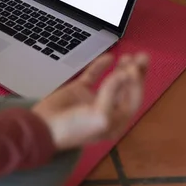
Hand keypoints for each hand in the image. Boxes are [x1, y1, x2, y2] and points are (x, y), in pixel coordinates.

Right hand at [32, 53, 148, 150]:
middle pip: (127, 89)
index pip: (133, 99)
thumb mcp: (99, 116)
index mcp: (116, 121)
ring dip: (123, 69)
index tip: (134, 68)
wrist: (43, 128)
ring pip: (113, 81)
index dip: (136, 83)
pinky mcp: (79, 90)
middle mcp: (108, 109)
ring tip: (130, 56)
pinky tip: (109, 58)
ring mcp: (93, 98)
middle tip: (142, 57)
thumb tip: (122, 73)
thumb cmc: (73, 129)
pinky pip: (94, 75)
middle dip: (136, 73)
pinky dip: (101, 66)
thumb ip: (112, 94)